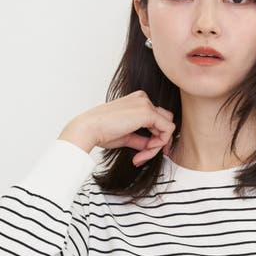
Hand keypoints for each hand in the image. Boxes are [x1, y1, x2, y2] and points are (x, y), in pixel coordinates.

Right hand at [58, 90, 175, 165]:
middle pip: (164, 122)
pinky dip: (158, 145)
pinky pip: (166, 131)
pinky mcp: (148, 113)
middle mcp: (143, 99)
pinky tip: (144, 152)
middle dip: (158, 142)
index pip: (157, 120)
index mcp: (137, 101)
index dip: (154, 139)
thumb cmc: (101, 131)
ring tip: (141, 156)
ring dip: (157, 146)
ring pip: (167, 128)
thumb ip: (142, 139)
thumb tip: (152, 146)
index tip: (143, 154)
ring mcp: (146, 104)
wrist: (89, 129)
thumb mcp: (127, 136)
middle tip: (144, 156)